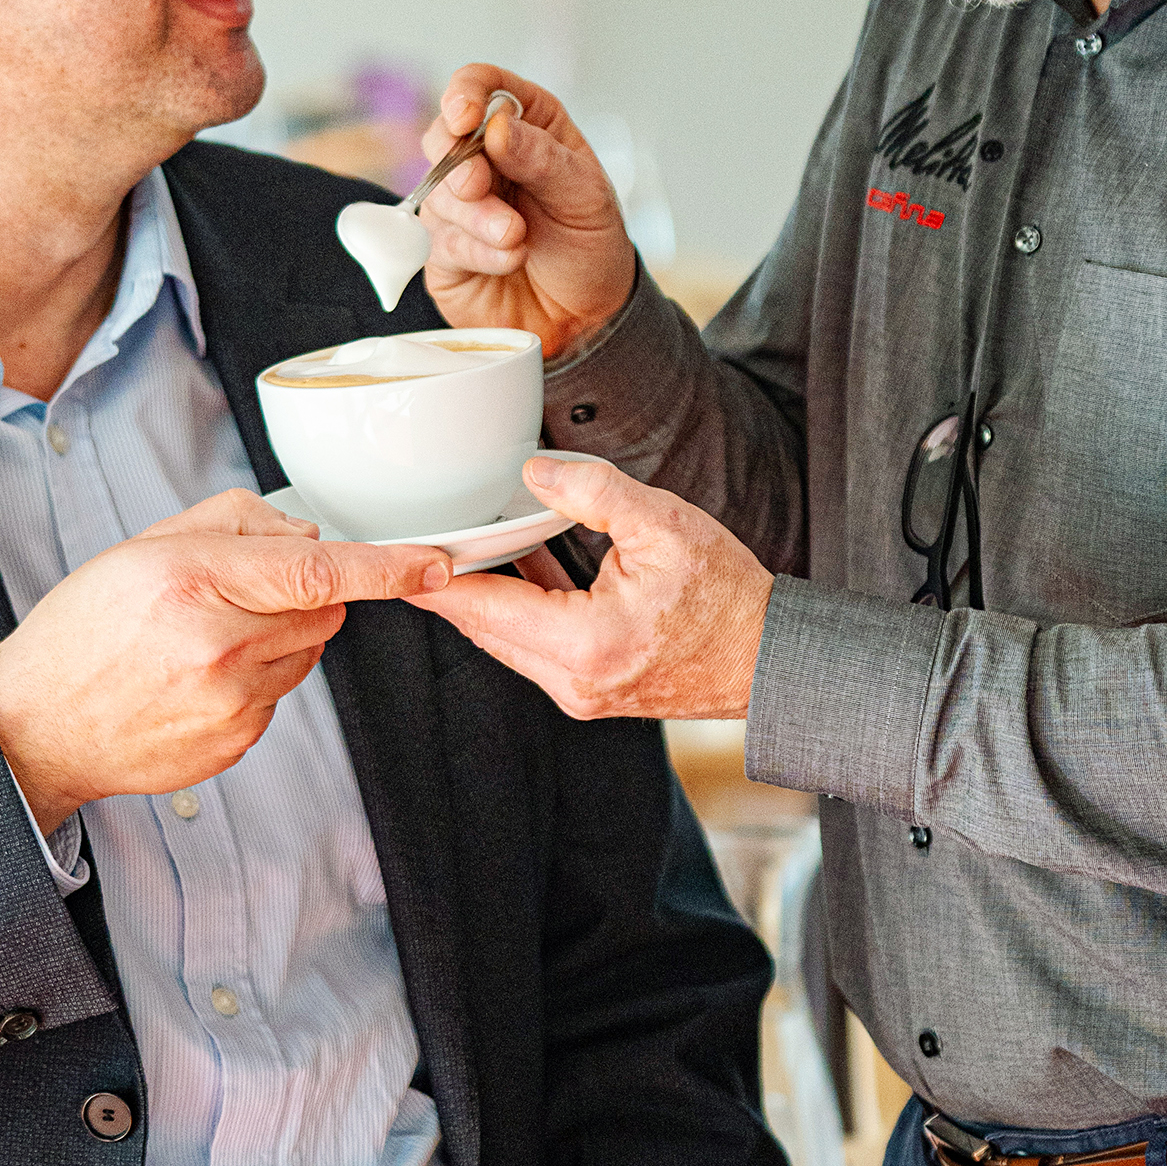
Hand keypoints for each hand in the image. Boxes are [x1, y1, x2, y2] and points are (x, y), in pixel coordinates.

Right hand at [0, 488, 448, 830]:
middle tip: (233, 596)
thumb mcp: (144, 546)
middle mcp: (219, 646)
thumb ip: (234, 522)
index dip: (386, 565)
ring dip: (277, 639)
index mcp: (195, 583)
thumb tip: (304, 531)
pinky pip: (279, 697)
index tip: (433, 562)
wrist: (37, 724)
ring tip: (204, 642)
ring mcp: (231, 704)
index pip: (317, 568)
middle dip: (299, 594)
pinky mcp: (236, 743)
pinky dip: (254, 683)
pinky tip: (196, 681)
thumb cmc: (84, 631)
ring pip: (306, 653)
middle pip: (322, 608)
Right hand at [416, 64, 636, 358]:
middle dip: (458, 163)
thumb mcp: (585, 196)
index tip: (466, 118)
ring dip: (478, 217)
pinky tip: (510, 259)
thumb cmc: (591, 246)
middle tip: (480, 187)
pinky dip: (477, 250)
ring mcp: (460, 205)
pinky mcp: (445, 250)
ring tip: (518, 239)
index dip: (465, 93)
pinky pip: (441, 240)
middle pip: (443, 135)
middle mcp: (486, 158)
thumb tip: (497, 128)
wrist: (587, 316)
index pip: (481, 85)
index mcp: (525, 125)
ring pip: (438, 192)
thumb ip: (542, 159)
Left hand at [418, 454, 771, 719]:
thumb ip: (594, 493)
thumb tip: (534, 472)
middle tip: (409, 540)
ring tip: (452, 547)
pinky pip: (530, 645)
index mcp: (584, 645)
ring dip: (479, 596)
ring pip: (502, 640)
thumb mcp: (665, 526)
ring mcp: (577, 693)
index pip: (482, 607)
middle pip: (480, 628)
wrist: (771, 659)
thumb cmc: (728, 598)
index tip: (395, 548)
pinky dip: (514, 608)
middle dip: (443, 585)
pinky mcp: (587, 690)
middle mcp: (571, 682)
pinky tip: (512, 566)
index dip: (433, 575)